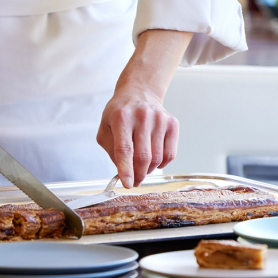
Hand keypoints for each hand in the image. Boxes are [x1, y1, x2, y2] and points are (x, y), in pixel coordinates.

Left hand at [96, 29, 191, 187]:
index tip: (127, 184)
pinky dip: (161, 164)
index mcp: (121, 117)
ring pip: (157, 158)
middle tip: (134, 181)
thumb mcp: (105, 128)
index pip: (125, 148)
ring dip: (149, 170)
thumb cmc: (120, 113)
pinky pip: (170, 154)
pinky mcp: (172, 123)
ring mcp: (160, 119)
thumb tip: (124, 173)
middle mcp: (142, 116)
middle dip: (138, 175)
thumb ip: (112, 151)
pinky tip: (154, 160)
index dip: (126, 169)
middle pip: (143, 156)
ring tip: (142, 168)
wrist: (139, 92)